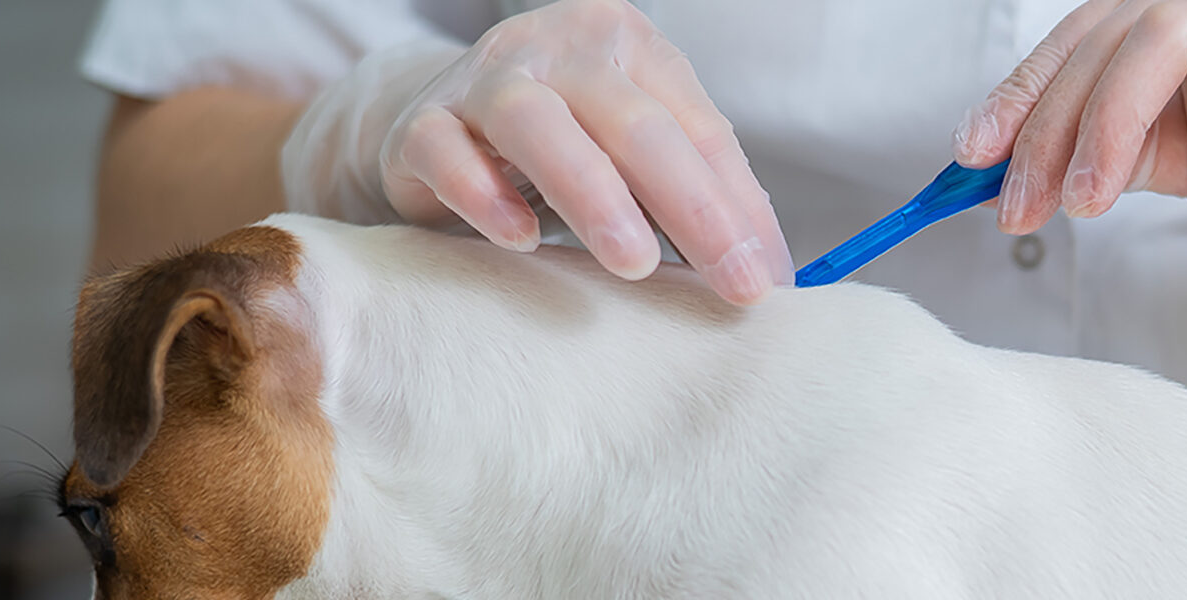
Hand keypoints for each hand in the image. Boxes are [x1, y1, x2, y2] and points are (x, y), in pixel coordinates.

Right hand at [284, 0, 789, 304]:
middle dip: (693, 209)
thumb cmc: (564, 144)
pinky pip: (447, 153)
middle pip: (634, 124)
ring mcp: (484, 81)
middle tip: (731, 285)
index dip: (738, 206)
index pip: (698, 129)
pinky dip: (482, 195)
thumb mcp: (636, 155)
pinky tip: (518, 240)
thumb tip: (767, 276)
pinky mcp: (419, 126)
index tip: (765, 279)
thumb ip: (696, 197)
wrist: (432, 122)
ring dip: (593, 196)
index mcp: (629, 47)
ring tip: (634, 263)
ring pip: (540, 126)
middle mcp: (559, 49)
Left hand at [952, 0, 1186, 378]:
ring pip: (1167, 27)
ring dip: (1115, 118)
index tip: (973, 160)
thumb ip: (1103, 154)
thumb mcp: (1169, 167)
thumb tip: (1006, 172)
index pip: (1073, 43)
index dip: (1017, 97)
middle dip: (1052, 128)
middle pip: (1106, 38)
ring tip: (1092, 197)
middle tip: (1027, 204)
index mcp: (1164, 25)